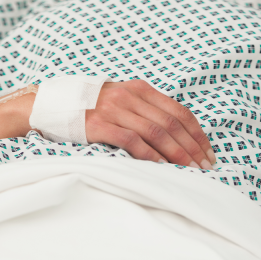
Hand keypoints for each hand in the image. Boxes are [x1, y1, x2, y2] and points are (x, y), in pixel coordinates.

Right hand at [85, 80, 215, 168]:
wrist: (52, 105)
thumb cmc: (92, 107)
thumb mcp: (123, 99)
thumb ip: (147, 111)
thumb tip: (179, 136)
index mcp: (140, 89)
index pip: (179, 112)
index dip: (197, 134)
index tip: (208, 153)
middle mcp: (130, 96)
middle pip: (171, 124)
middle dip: (192, 148)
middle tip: (204, 167)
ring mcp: (114, 109)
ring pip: (156, 133)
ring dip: (177, 154)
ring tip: (189, 170)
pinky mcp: (99, 125)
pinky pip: (132, 141)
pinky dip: (150, 156)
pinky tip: (161, 168)